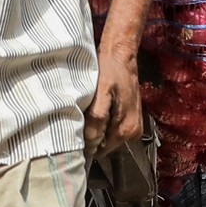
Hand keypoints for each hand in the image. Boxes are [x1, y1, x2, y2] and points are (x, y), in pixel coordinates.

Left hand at [85, 45, 145, 160]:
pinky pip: (112, 128)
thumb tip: (91, 139)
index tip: (72, 135)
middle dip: (90, 137)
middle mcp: (133, 133)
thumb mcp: (101, 91)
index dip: (85, 144)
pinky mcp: (131, 119)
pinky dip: (102, 123)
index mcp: (126, 129)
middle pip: (104, 145)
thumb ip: (97, 116)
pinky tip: (95, 110)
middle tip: (75, 122)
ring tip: (85, 114)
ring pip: (107, 137)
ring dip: (96, 130)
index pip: (100, 150)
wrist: (122, 56)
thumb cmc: (111, 71)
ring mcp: (133, 127)